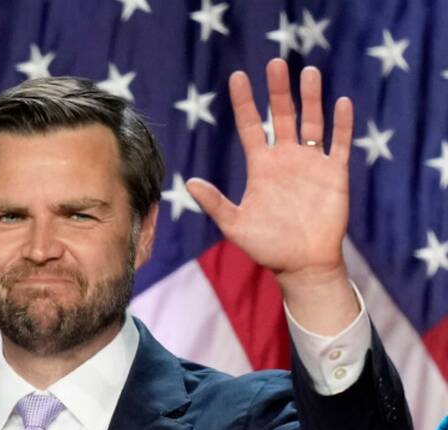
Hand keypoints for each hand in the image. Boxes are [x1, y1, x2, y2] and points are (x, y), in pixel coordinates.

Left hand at [185, 59, 352, 282]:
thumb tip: (189, 183)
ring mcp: (311, 164)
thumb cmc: (266, 246)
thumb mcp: (234, 225)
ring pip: (312, 122)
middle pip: (282, 116)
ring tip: (308, 72)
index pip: (251, 126)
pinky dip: (342, 124)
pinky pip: (339, 143)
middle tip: (274, 63)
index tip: (238, 77)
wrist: (301, 264)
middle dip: (278, 90)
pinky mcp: (334, 174)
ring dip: (311, 98)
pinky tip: (342, 103)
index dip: (244, 102)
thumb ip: (214, 203)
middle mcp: (285, 158)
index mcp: (261, 166)